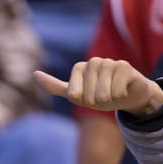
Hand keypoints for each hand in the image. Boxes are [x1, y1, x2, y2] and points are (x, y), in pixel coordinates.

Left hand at [34, 57, 162, 116]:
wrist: (128, 95)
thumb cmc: (99, 95)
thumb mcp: (76, 94)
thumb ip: (55, 86)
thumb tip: (34, 74)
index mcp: (79, 67)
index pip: (74, 94)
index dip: (83, 101)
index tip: (89, 96)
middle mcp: (93, 62)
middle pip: (88, 96)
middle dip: (97, 102)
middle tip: (104, 96)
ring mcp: (109, 62)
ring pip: (103, 94)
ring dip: (109, 99)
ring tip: (113, 93)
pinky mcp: (124, 66)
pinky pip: (116, 90)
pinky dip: (119, 95)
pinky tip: (123, 89)